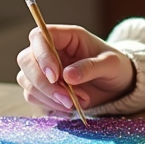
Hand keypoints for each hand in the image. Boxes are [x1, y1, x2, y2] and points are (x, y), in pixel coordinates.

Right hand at [15, 24, 134, 112]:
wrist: (118, 86)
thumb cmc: (116, 68)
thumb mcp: (111, 64)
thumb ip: (91, 67)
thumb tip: (68, 75)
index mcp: (66, 37)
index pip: (39, 36)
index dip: (41, 55)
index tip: (56, 76)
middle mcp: (50, 51)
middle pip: (26, 60)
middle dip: (42, 82)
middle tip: (66, 98)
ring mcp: (44, 69)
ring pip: (26, 80)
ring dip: (48, 96)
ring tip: (75, 102)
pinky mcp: (44, 88)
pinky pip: (33, 96)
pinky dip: (49, 104)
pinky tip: (69, 107)